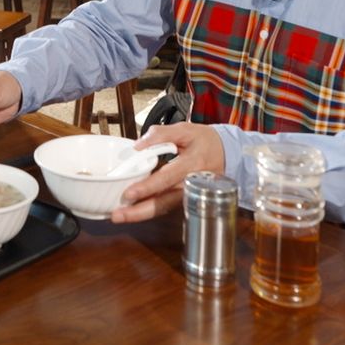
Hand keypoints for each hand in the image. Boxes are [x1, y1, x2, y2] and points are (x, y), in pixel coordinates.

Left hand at [110, 124, 225, 223]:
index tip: (130, 193)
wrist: (227, 154)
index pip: (168, 178)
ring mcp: (187, 195)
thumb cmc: (205, 141)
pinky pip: (164, 206)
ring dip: (140, 214)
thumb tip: (138, 146)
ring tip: (119, 216)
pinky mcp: (183, 199)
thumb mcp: (185, 129)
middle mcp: (190, 184)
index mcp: (192, 164)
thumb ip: (161, 134)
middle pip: (164, 202)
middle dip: (140, 212)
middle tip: (117, 215)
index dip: (149, 187)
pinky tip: (131, 211)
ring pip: (163, 208)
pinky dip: (147, 210)